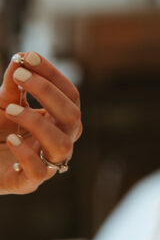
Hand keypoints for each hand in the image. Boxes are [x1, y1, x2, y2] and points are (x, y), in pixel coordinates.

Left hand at [0, 51, 81, 194]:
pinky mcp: (29, 182)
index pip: (69, 94)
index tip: (30, 56)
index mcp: (60, 119)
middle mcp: (61, 139)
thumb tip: (21, 58)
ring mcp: (48, 162)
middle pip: (72, 115)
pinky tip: (11, 139)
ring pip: (61, 144)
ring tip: (10, 109)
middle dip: (48, 92)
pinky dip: (26, 153)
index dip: (52, 74)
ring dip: (37, 122)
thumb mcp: (4, 102)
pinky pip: (38, 171)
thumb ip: (14, 84)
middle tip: (20, 76)